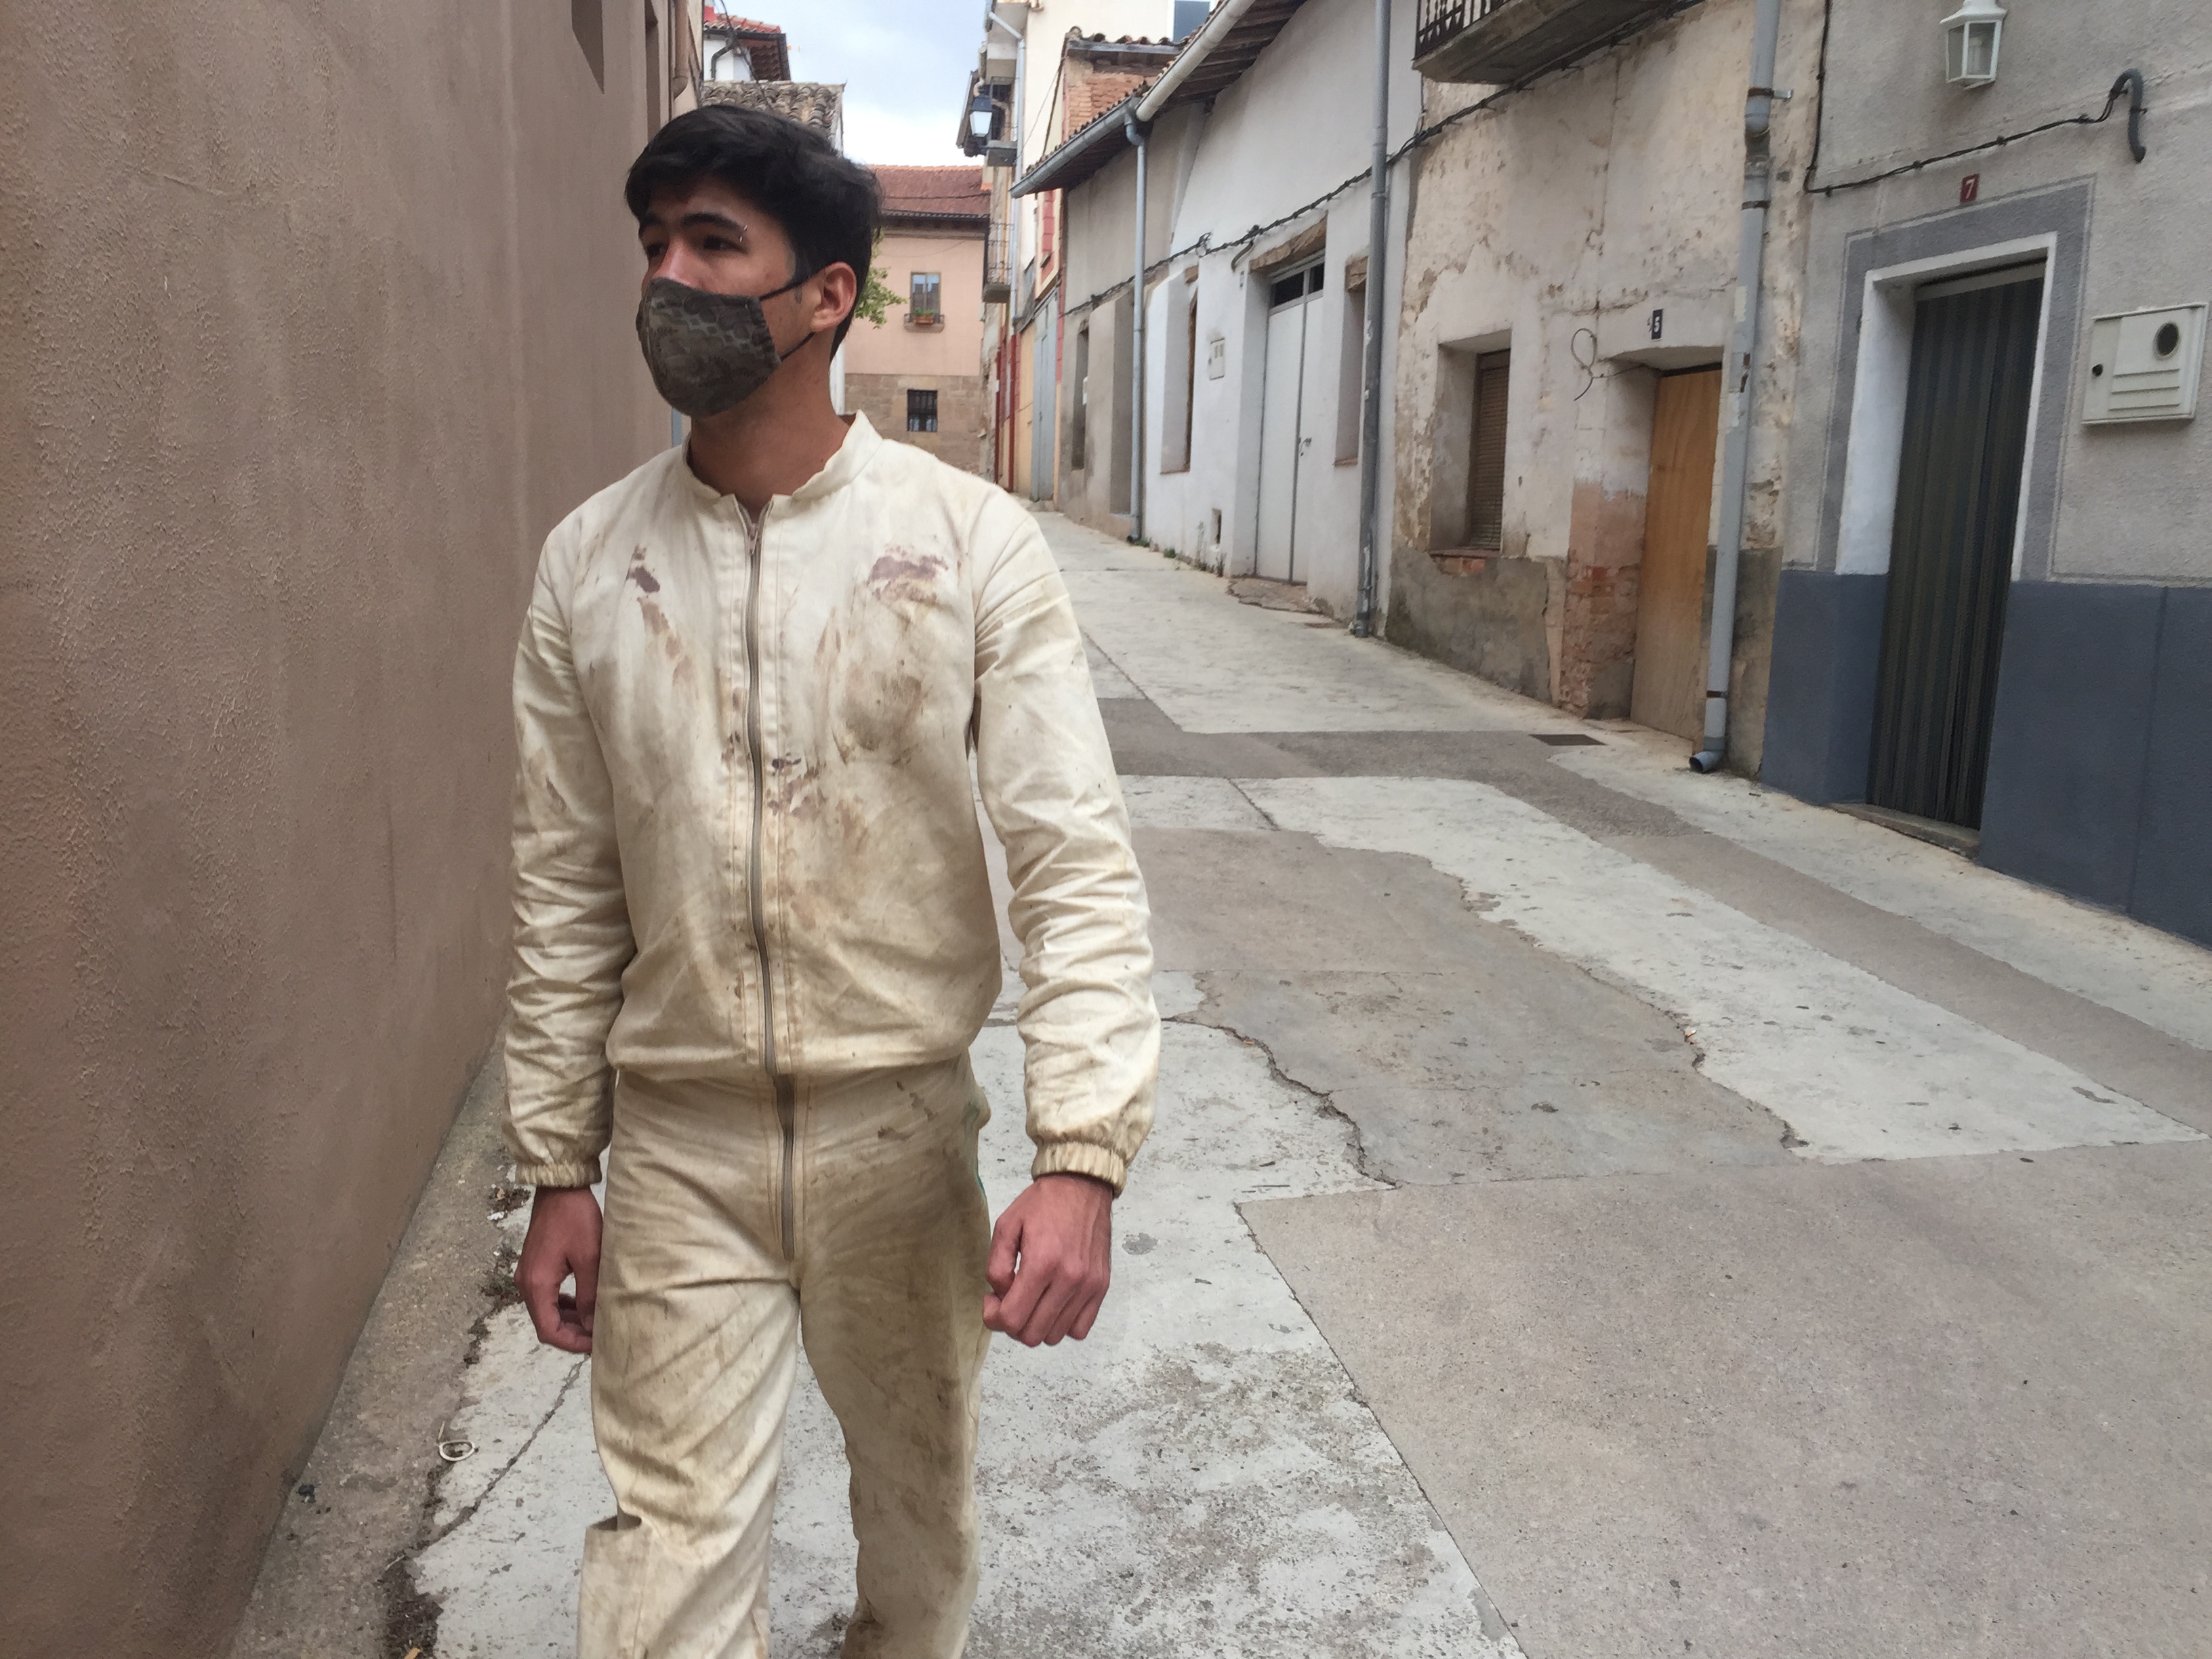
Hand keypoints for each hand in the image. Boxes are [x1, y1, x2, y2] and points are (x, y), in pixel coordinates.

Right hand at [517, 1184, 601, 1353]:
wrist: (559, 1188)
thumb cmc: (575, 1219)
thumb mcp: (589, 1259)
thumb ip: (589, 1295)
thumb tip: (591, 1326)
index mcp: (537, 1285)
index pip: (549, 1331)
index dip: (572, 1343)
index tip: (595, 1346)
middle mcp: (526, 1283)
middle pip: (546, 1323)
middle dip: (572, 1334)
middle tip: (600, 1336)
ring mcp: (528, 1274)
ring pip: (547, 1310)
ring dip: (569, 1320)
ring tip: (595, 1323)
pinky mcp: (534, 1266)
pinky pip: (547, 1295)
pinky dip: (564, 1304)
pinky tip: (583, 1304)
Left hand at [984, 1173, 1113, 1346]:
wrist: (1082, 1186)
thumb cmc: (1042, 1204)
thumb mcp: (1006, 1226)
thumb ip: (996, 1266)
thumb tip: (1000, 1296)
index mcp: (1042, 1263)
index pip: (1012, 1319)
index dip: (994, 1317)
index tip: (992, 1300)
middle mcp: (1069, 1279)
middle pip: (1032, 1335)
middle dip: (1013, 1323)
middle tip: (1009, 1299)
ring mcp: (1088, 1286)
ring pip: (1055, 1336)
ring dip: (1036, 1325)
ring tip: (1032, 1299)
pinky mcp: (1101, 1287)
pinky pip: (1080, 1329)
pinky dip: (1062, 1325)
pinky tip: (1053, 1303)